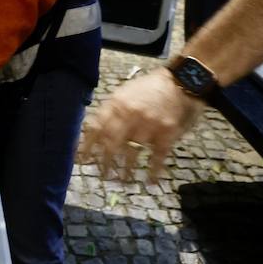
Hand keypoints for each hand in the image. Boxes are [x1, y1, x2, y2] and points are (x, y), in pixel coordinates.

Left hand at [78, 67, 204, 183]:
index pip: (97, 127)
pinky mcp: (167, 134)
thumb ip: (111, 110)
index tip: (82, 160)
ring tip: (122, 179)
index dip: (87, 146)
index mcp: (117, 103)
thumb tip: (94, 131)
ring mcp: (149, 125)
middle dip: (105, 161)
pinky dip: (154, 170)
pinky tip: (150, 181)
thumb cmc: (149, 88)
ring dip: (126, 168)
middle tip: (103, 174)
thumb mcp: (125, 92)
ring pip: (132, 152)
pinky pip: (157, 156)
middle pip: (112, 143)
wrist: (180, 82)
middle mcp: (130, 115)